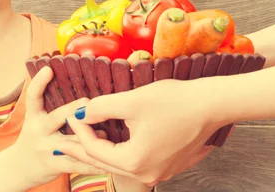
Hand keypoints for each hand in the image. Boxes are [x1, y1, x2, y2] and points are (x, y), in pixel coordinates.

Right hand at [11, 66, 108, 187]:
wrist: (18, 169)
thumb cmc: (35, 139)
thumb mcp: (36, 120)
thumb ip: (51, 106)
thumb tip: (75, 87)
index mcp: (33, 117)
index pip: (32, 97)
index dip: (38, 82)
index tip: (49, 69)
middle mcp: (38, 131)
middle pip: (55, 117)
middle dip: (72, 109)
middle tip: (88, 102)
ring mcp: (45, 148)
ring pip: (70, 142)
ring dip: (89, 137)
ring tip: (106, 134)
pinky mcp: (53, 165)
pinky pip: (76, 164)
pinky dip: (91, 162)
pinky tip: (105, 160)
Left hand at [63, 77, 225, 185]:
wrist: (212, 104)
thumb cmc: (175, 101)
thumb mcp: (132, 100)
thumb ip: (102, 107)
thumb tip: (82, 113)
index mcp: (134, 161)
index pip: (96, 148)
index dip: (79, 130)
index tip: (70, 115)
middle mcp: (147, 174)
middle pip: (106, 161)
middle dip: (83, 149)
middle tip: (62, 143)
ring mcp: (160, 171)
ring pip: (121, 162)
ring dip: (102, 150)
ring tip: (85, 140)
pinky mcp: (169, 164)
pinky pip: (137, 161)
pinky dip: (121, 151)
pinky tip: (114, 140)